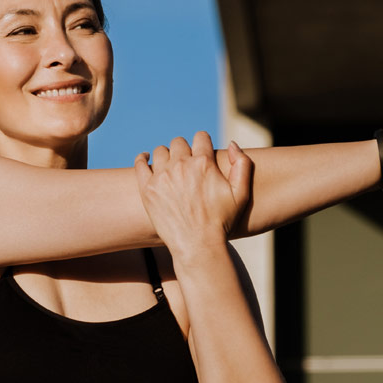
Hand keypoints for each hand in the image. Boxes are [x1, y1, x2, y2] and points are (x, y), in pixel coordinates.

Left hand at [134, 131, 251, 259]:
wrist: (198, 245)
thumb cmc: (221, 222)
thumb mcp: (241, 194)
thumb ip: (242, 165)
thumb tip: (232, 143)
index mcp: (204, 163)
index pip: (200, 137)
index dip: (202, 142)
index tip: (201, 151)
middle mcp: (181, 165)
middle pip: (178, 143)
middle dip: (184, 149)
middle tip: (186, 163)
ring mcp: (162, 176)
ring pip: (160, 152)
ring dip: (166, 156)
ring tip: (169, 166)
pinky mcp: (147, 189)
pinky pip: (140, 164)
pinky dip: (142, 159)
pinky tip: (145, 159)